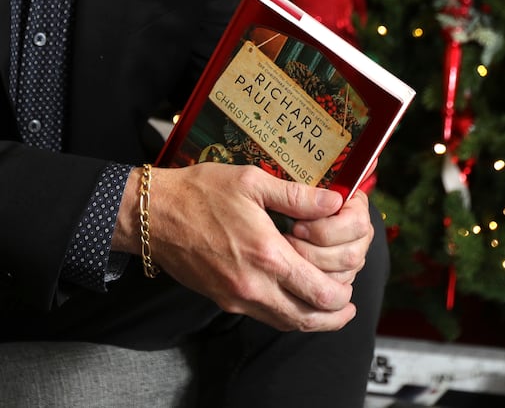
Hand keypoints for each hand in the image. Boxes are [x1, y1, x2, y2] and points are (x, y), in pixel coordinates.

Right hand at [124, 163, 358, 332]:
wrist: (154, 215)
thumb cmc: (200, 192)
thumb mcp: (251, 182)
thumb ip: (296, 195)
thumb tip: (333, 203)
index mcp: (266, 254)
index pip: (319, 291)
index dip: (341, 295)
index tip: (350, 285)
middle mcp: (253, 284)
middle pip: (307, 318)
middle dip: (334, 315)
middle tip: (346, 306)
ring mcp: (237, 297)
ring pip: (286, 323)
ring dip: (312, 321)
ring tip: (328, 311)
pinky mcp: (223, 300)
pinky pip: (264, 317)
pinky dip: (286, 316)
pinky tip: (292, 301)